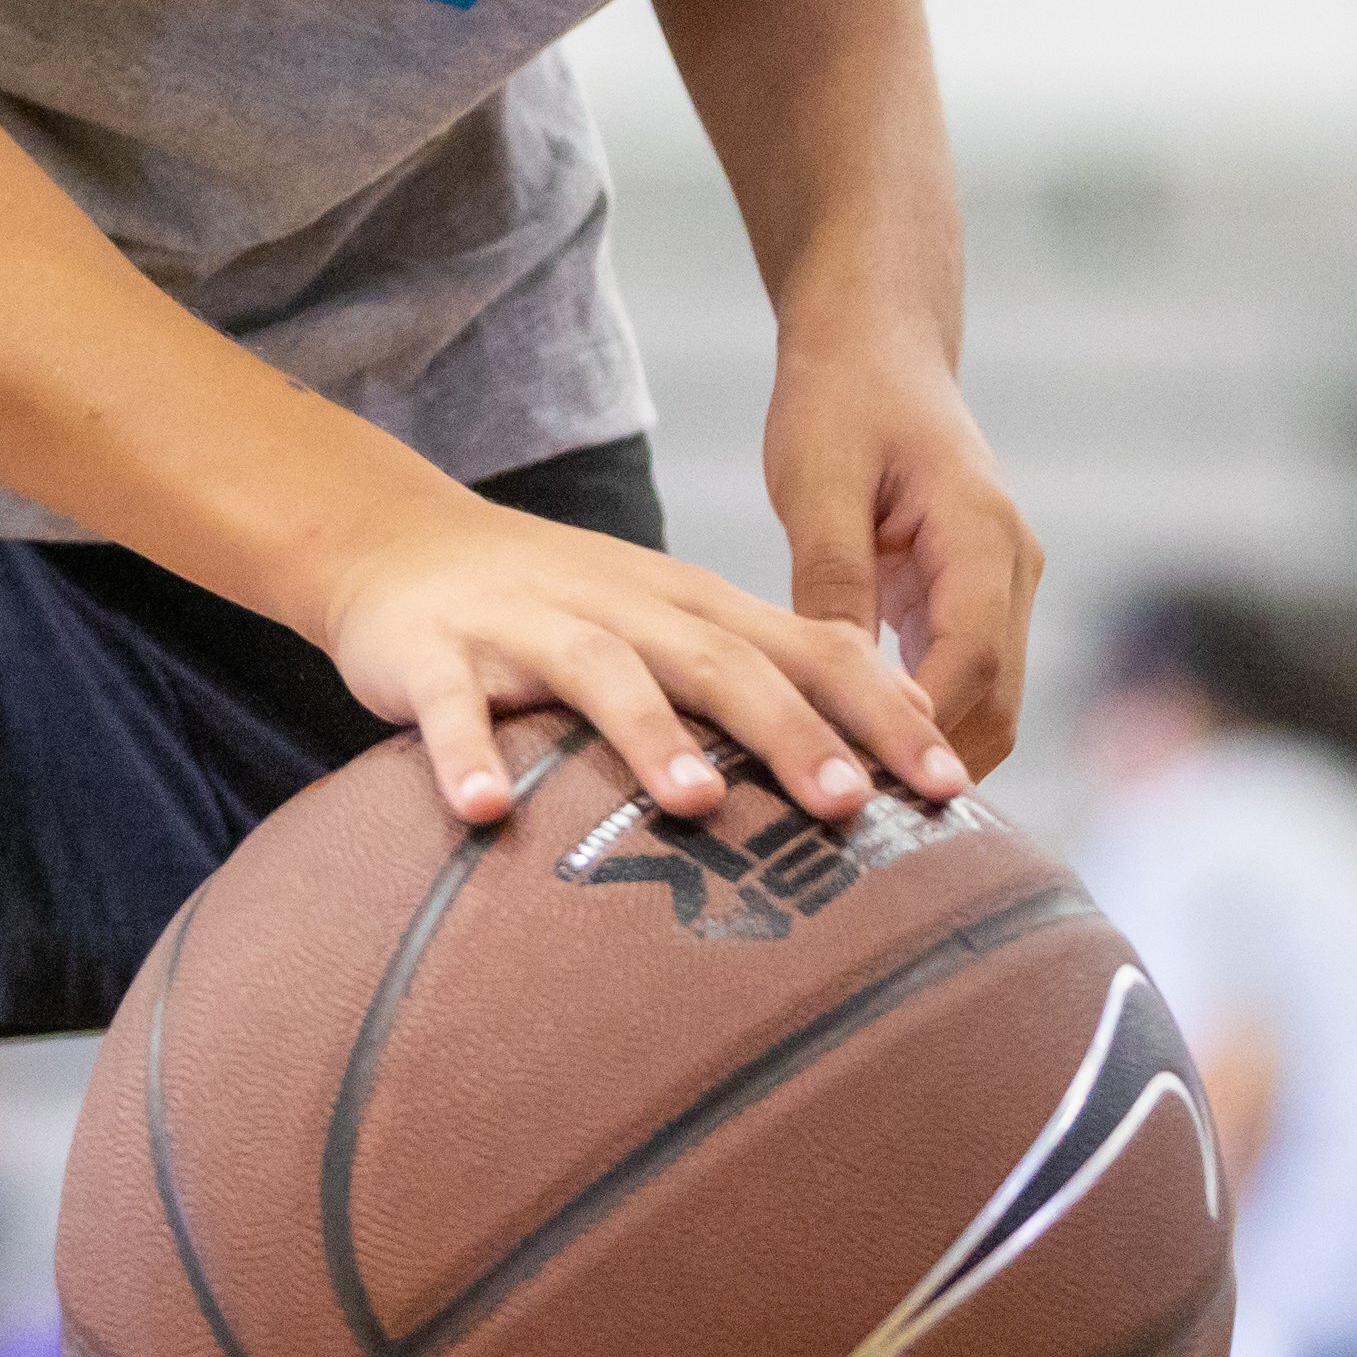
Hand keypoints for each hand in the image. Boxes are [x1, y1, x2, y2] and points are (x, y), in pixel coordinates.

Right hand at [314, 488, 972, 833]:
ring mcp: (527, 627)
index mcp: (691, 609)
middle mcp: (622, 610)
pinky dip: (469, 755)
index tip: (955, 786)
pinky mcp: (434, 655)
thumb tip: (904, 734)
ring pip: (599, 673)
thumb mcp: (675, 624)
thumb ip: (775, 672)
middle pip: (719, 661)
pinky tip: (486, 813)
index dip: (883, 712)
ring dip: (649, 734)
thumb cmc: (564, 609)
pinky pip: (452, 707)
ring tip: (694, 801)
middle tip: (851, 803)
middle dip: (790, 729)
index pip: (811, 649)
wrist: (401, 544)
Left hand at [766, 325, 1044, 779]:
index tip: (858, 788)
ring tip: (847, 803)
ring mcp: (1000, 585)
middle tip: (846, 825)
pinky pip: (962, 680)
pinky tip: (856, 754)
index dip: (920, 736)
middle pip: (995, 703)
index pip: (970, 665)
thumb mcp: (819, 480)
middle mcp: (1011, 567)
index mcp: (982, 535)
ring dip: (928, 754)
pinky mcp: (971, 596)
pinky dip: (921, 722)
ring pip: (986, 704)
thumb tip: (835, 691)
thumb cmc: (842, 395)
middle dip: (931, 767)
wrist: (875, 341)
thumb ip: (833, 581)